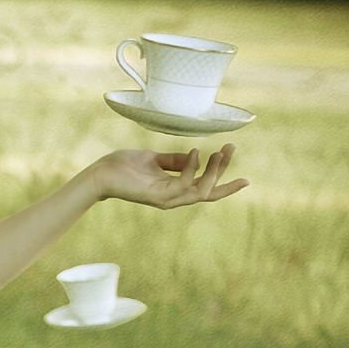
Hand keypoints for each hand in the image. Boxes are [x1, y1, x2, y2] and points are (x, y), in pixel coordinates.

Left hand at [86, 143, 248, 208]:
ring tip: (219, 151)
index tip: (246, 179)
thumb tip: (196, 156)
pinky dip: (192, 169)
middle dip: (223, 172)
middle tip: (231, 148)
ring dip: (213, 171)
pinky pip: (182, 184)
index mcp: (175, 189)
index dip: (226, 185)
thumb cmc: (125, 166)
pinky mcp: (156, 196)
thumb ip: (175, 161)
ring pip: (200, 191)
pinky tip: (196, 153)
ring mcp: (166, 199)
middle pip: (208, 192)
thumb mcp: (155, 159)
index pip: (206, 190)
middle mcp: (173, 198)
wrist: (102, 172)